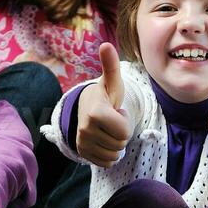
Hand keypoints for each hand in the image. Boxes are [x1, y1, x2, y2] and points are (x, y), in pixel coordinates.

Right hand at [75, 42, 130, 166]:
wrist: (86, 107)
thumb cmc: (105, 94)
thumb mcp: (112, 82)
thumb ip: (111, 66)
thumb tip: (106, 45)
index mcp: (95, 113)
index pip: (124, 132)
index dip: (125, 121)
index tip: (117, 112)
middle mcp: (84, 129)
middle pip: (120, 143)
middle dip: (120, 132)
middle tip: (112, 120)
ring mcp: (81, 142)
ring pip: (114, 154)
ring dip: (115, 143)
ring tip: (107, 128)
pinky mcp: (82, 153)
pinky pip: (106, 162)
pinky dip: (109, 154)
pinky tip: (103, 140)